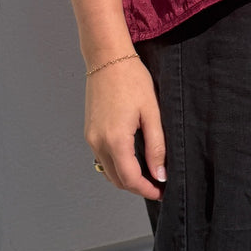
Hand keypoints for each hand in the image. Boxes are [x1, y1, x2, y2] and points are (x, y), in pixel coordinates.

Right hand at [84, 57, 165, 199]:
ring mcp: (91, 138)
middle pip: (117, 179)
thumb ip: (156, 147)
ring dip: (126, 178)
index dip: (147, 190)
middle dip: (137, 187)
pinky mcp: (89, 132)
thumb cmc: (132, 80)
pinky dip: (116, 166)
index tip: (161, 192)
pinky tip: (132, 160)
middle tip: (157, 185)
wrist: (107, 59)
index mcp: (116, 140)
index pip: (130, 179)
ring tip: (147, 175)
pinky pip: (102, 158)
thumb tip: (160, 174)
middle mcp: (98, 143)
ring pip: (107, 171)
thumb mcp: (152, 113)